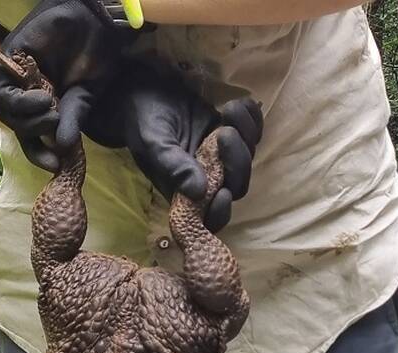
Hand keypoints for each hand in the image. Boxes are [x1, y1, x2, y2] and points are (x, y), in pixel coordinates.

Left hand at [0, 0, 136, 171]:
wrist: (94, 21)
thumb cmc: (95, 54)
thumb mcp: (86, 94)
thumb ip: (72, 118)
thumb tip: (63, 148)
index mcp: (46, 103)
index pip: (33, 135)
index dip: (39, 153)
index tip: (53, 165)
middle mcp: (28, 93)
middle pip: (17, 126)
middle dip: (34, 135)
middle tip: (55, 126)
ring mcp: (18, 78)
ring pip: (7, 112)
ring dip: (27, 120)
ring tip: (51, 110)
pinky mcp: (10, 61)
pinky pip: (3, 93)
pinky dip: (20, 102)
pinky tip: (42, 98)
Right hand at [88, 65, 263, 231]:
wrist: (146, 91)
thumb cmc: (144, 121)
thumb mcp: (153, 144)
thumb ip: (174, 167)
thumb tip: (199, 192)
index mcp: (185, 191)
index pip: (210, 216)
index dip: (221, 211)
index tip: (223, 192)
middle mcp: (207, 178)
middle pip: (238, 184)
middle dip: (237, 160)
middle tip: (224, 133)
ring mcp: (222, 157)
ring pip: (248, 157)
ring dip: (246, 134)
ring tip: (228, 109)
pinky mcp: (231, 133)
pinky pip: (254, 132)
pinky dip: (253, 118)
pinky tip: (241, 104)